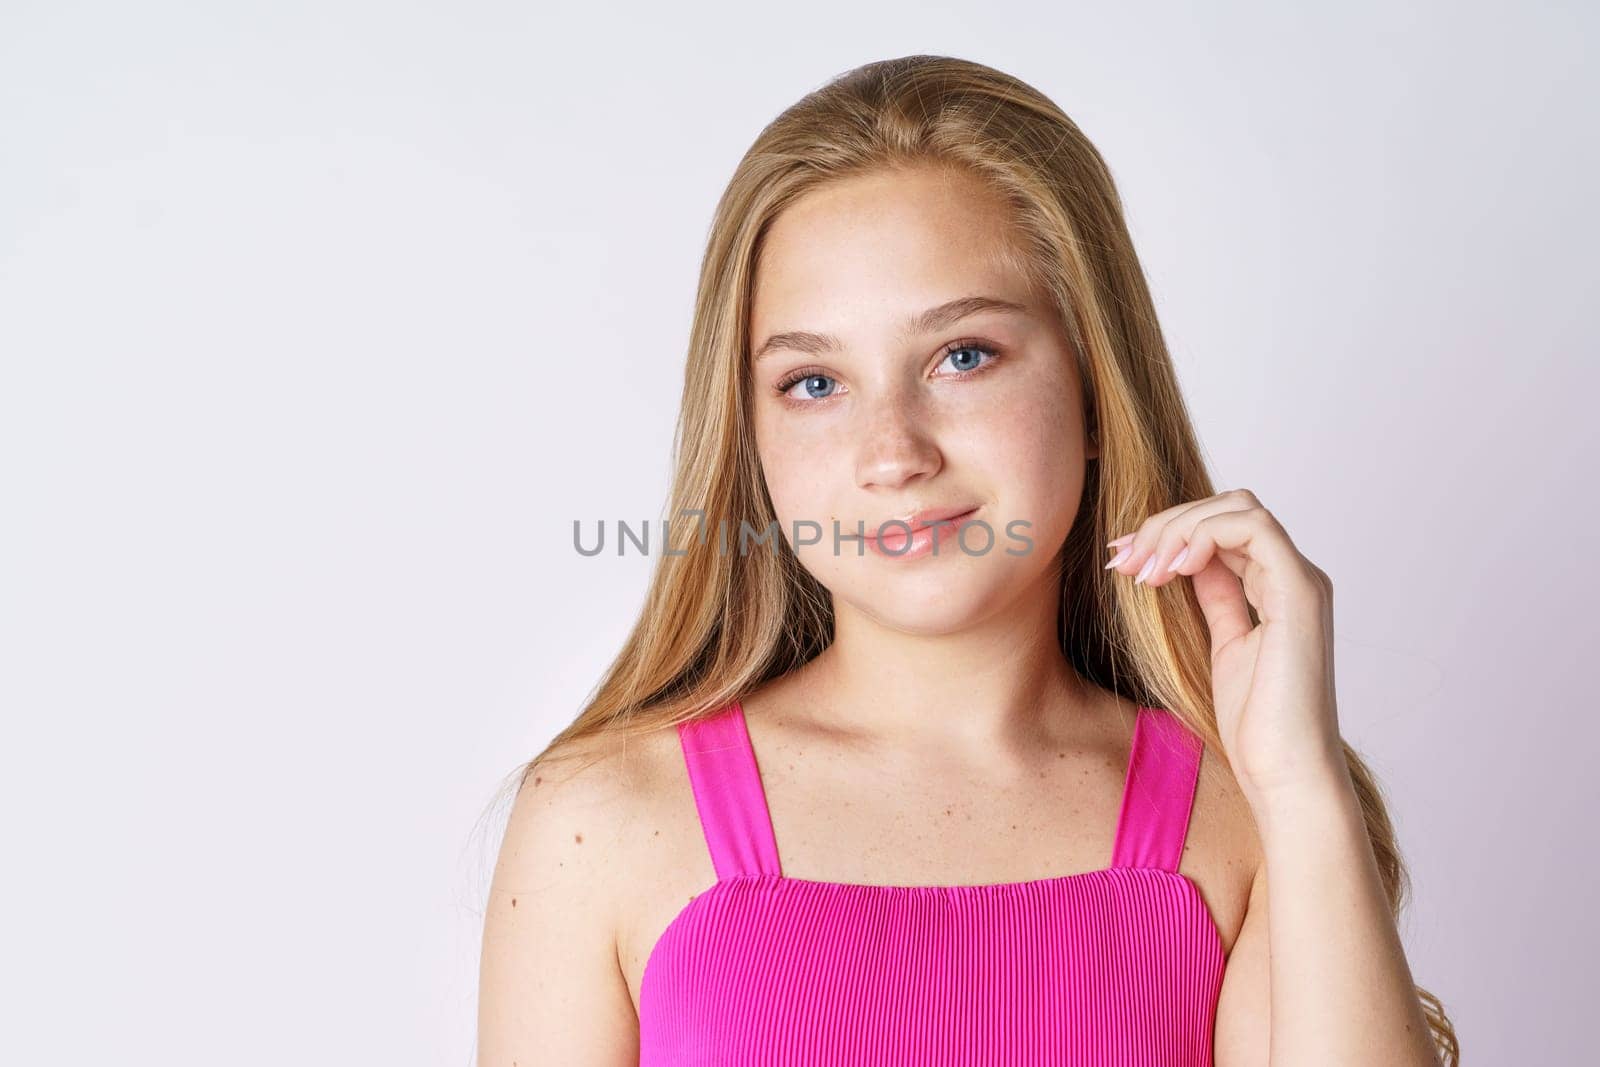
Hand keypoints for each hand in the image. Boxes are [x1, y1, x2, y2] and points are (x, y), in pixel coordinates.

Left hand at [1103, 488, 1345, 803]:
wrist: (1285, 773)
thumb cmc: (1257, 726)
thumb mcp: (1223, 646)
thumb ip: (1214, 598)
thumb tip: (1185, 562)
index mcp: (1276, 588)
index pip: (1222, 528)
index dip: (1166, 533)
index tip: (1121, 561)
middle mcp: (1293, 578)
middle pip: (1228, 507)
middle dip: (1166, 524)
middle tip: (1123, 561)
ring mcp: (1301, 582)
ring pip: (1238, 508)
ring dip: (1177, 528)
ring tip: (1142, 570)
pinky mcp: (1300, 594)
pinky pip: (1253, 529)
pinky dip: (1203, 536)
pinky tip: (1171, 569)